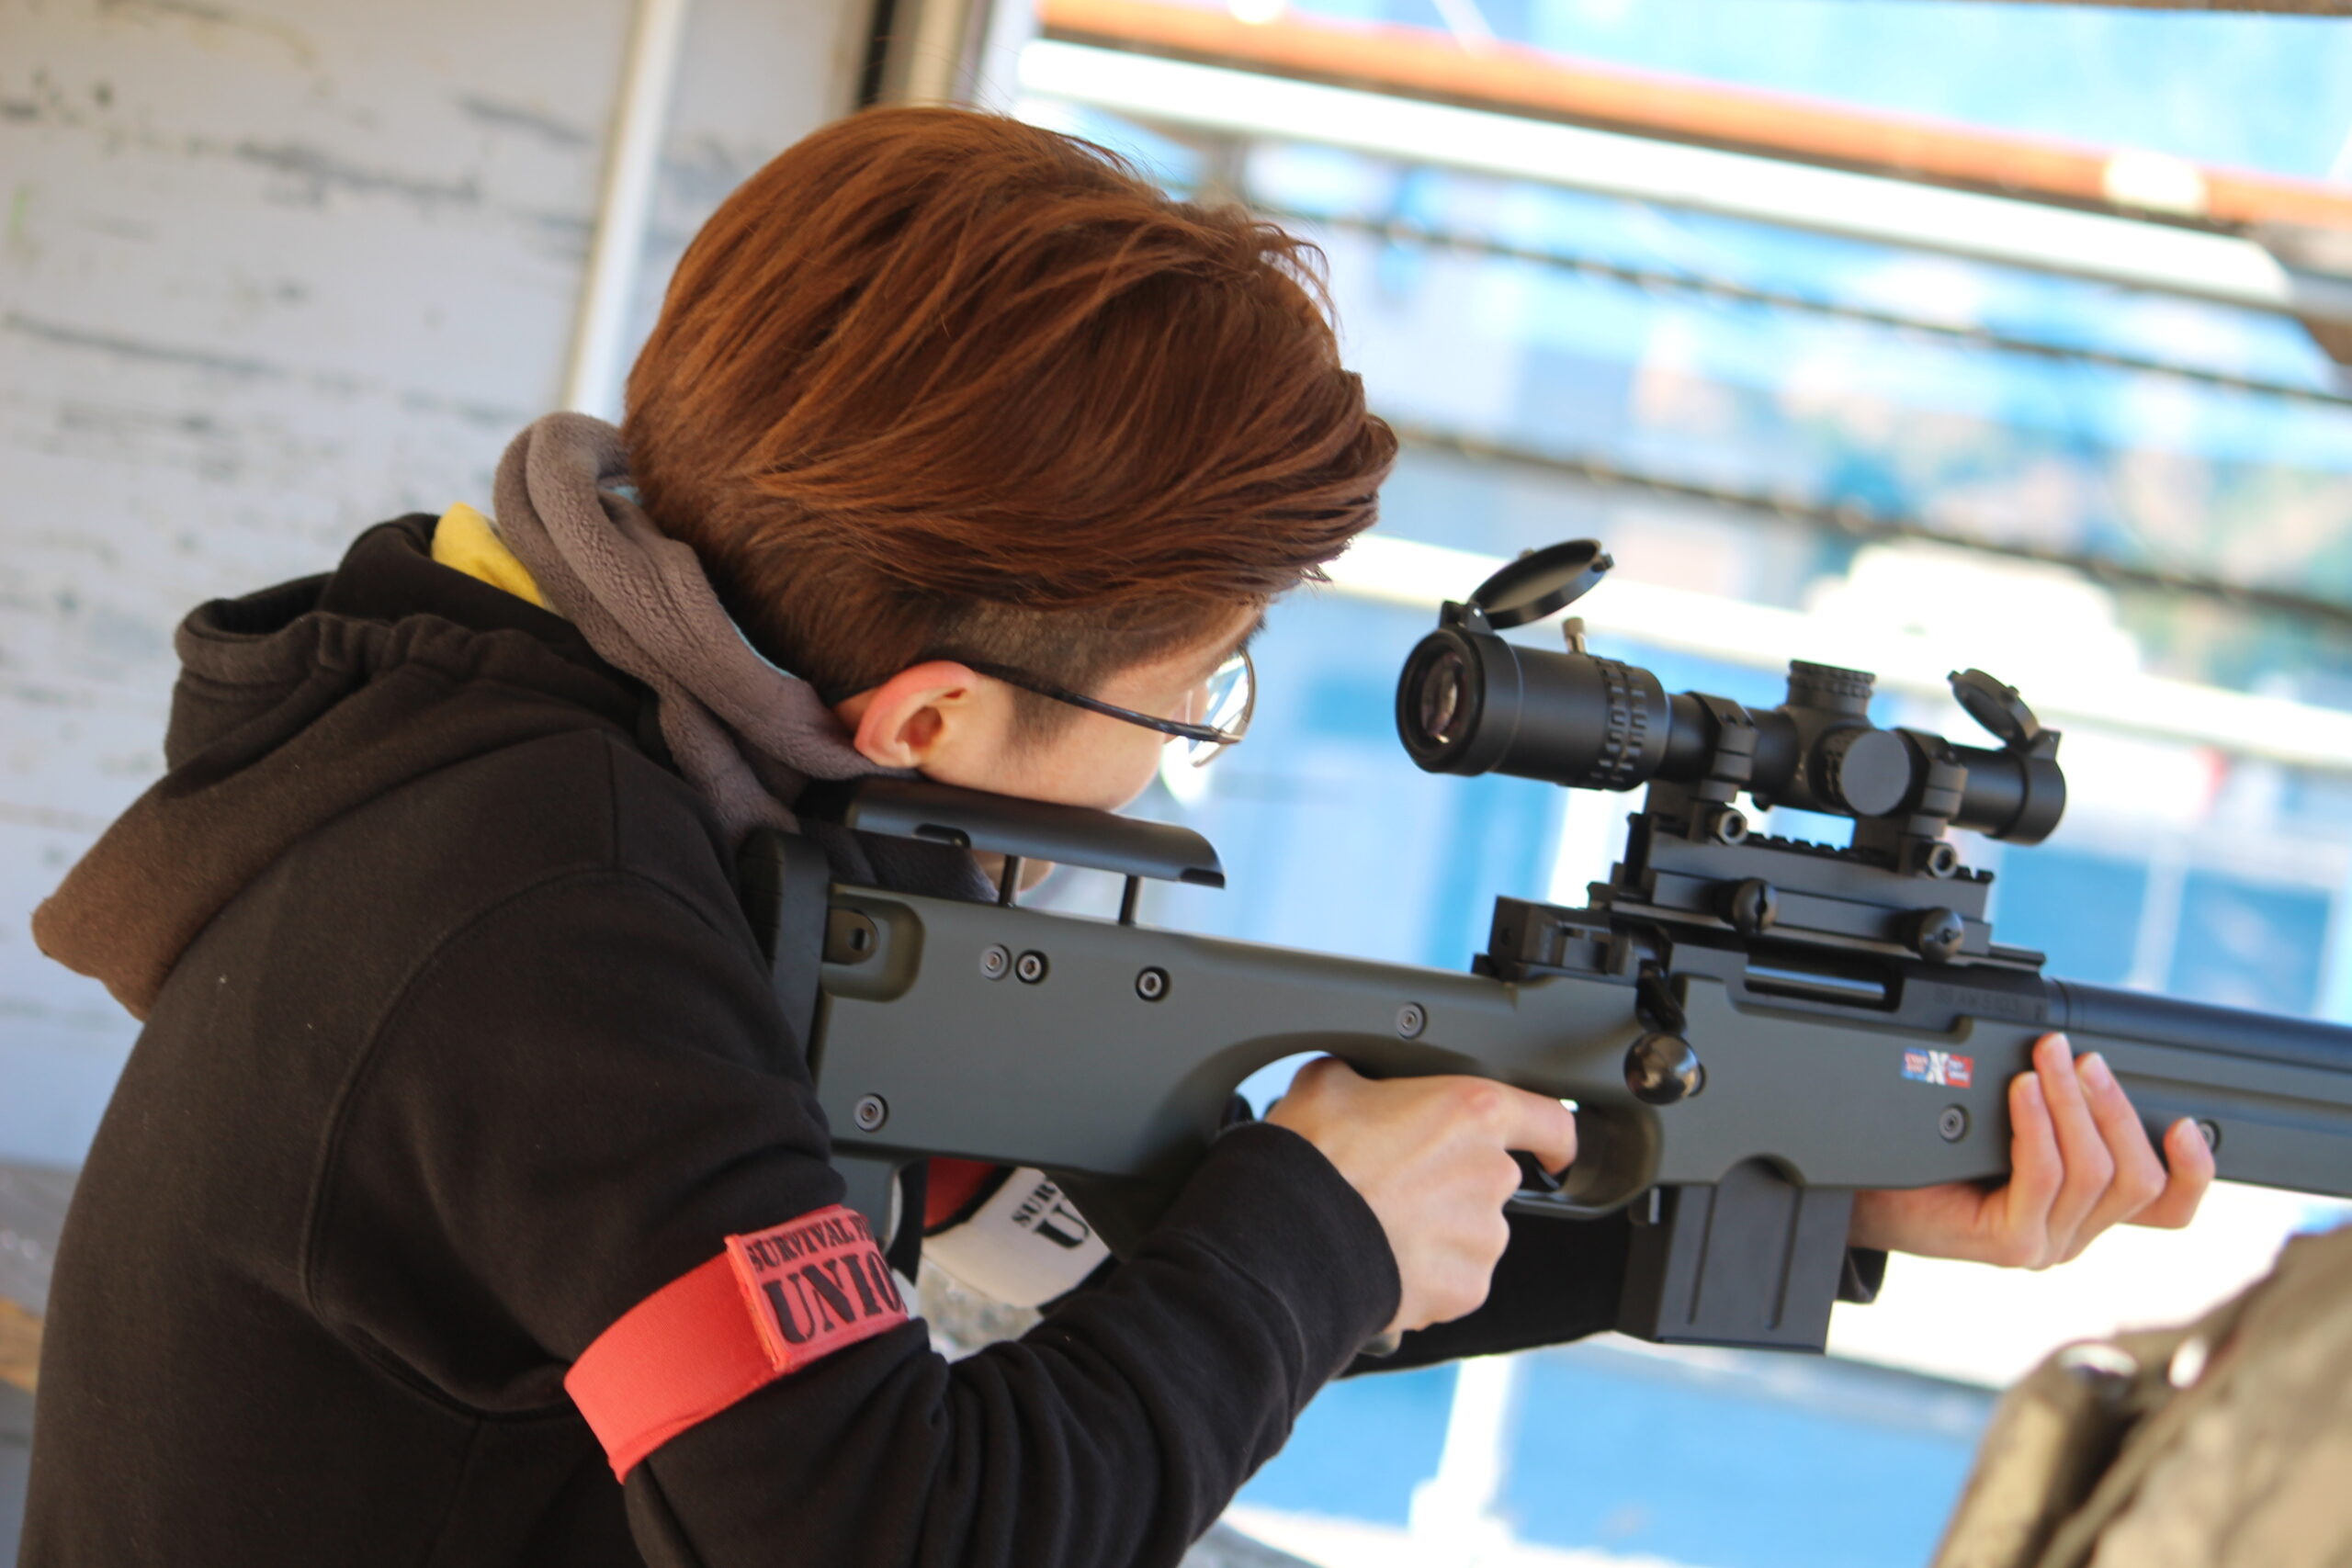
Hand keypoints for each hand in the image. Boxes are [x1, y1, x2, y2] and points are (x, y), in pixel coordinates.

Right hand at [1268, 1059, 1576, 1334]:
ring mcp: (1484, 1236)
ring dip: (1440, 1232)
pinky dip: (1428, 1276)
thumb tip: (1353, 1080)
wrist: (1290, 1240)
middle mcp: (1491, 1173)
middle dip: (1454, 1185)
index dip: (1553, 1136)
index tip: (1551, 1151)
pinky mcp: (1467, 1288)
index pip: (1551, 1120)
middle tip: (1398, 1187)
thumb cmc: (1311, 1158)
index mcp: (1471, 1112)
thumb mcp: (1327, 1083)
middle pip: (1492, 1179)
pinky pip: (1455, 1279)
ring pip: (1473, 1232)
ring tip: (1382, 1229)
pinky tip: (1385, 1262)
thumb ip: (1365, 1077)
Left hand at [1849, 1033, 2214, 1267]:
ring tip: (2046, 1059)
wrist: (1870, 1195)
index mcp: (2089, 1212)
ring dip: (2073, 1104)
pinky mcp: (2013, 1245)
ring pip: (2094, 1173)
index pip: (2168, 1207)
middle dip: (2113, 1106)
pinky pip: (2044, 1176)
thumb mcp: (2011, 1131)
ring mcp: (2047, 1246)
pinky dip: (2038, 1124)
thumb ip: (2060, 1115)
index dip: (2194, 1171)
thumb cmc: (1936, 1159)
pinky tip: (2020, 1090)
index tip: (2188, 1124)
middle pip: (2138, 1178)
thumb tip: (2086, 1062)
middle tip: (2080, 1056)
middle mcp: (2076, 1235)